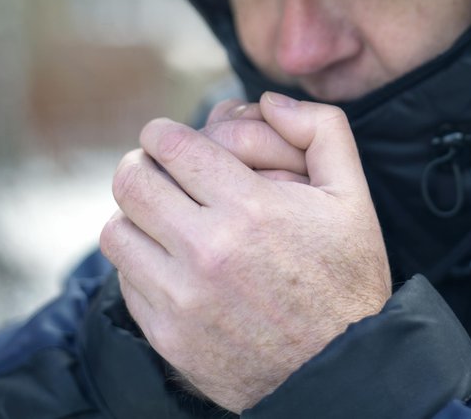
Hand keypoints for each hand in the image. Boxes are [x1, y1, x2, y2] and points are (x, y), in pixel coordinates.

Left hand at [99, 92, 391, 412]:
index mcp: (250, 208)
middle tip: (159, 170)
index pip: (169, 145)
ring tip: (161, 215)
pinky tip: (171, 260)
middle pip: (132, 180)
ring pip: (116, 229)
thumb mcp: (354, 197)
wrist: (341, 369)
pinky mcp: (168, 335)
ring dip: (135, 214)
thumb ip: (322, 130)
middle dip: (141, 164)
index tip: (169, 138)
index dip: (163, 132)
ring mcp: (182, 297)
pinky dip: (140, 261)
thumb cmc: (347, 279)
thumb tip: (272, 100)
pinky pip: (126, 279)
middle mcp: (207, 250)